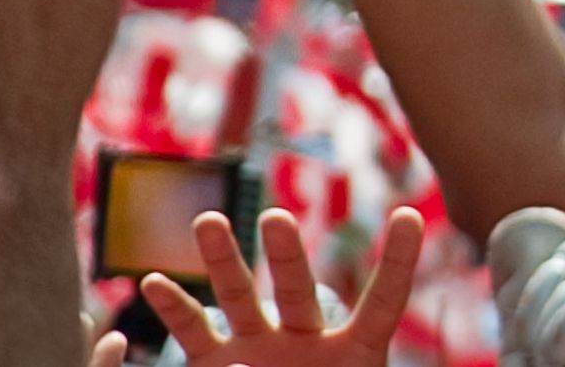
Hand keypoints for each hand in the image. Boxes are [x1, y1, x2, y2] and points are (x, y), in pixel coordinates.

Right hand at [138, 207, 424, 366]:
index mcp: (355, 352)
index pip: (384, 302)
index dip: (398, 262)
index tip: (411, 214)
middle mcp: (304, 340)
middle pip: (298, 291)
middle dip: (286, 256)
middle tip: (276, 218)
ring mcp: (258, 349)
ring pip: (241, 298)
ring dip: (223, 261)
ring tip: (208, 221)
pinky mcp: (217, 365)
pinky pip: (195, 334)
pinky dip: (176, 310)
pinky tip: (153, 281)